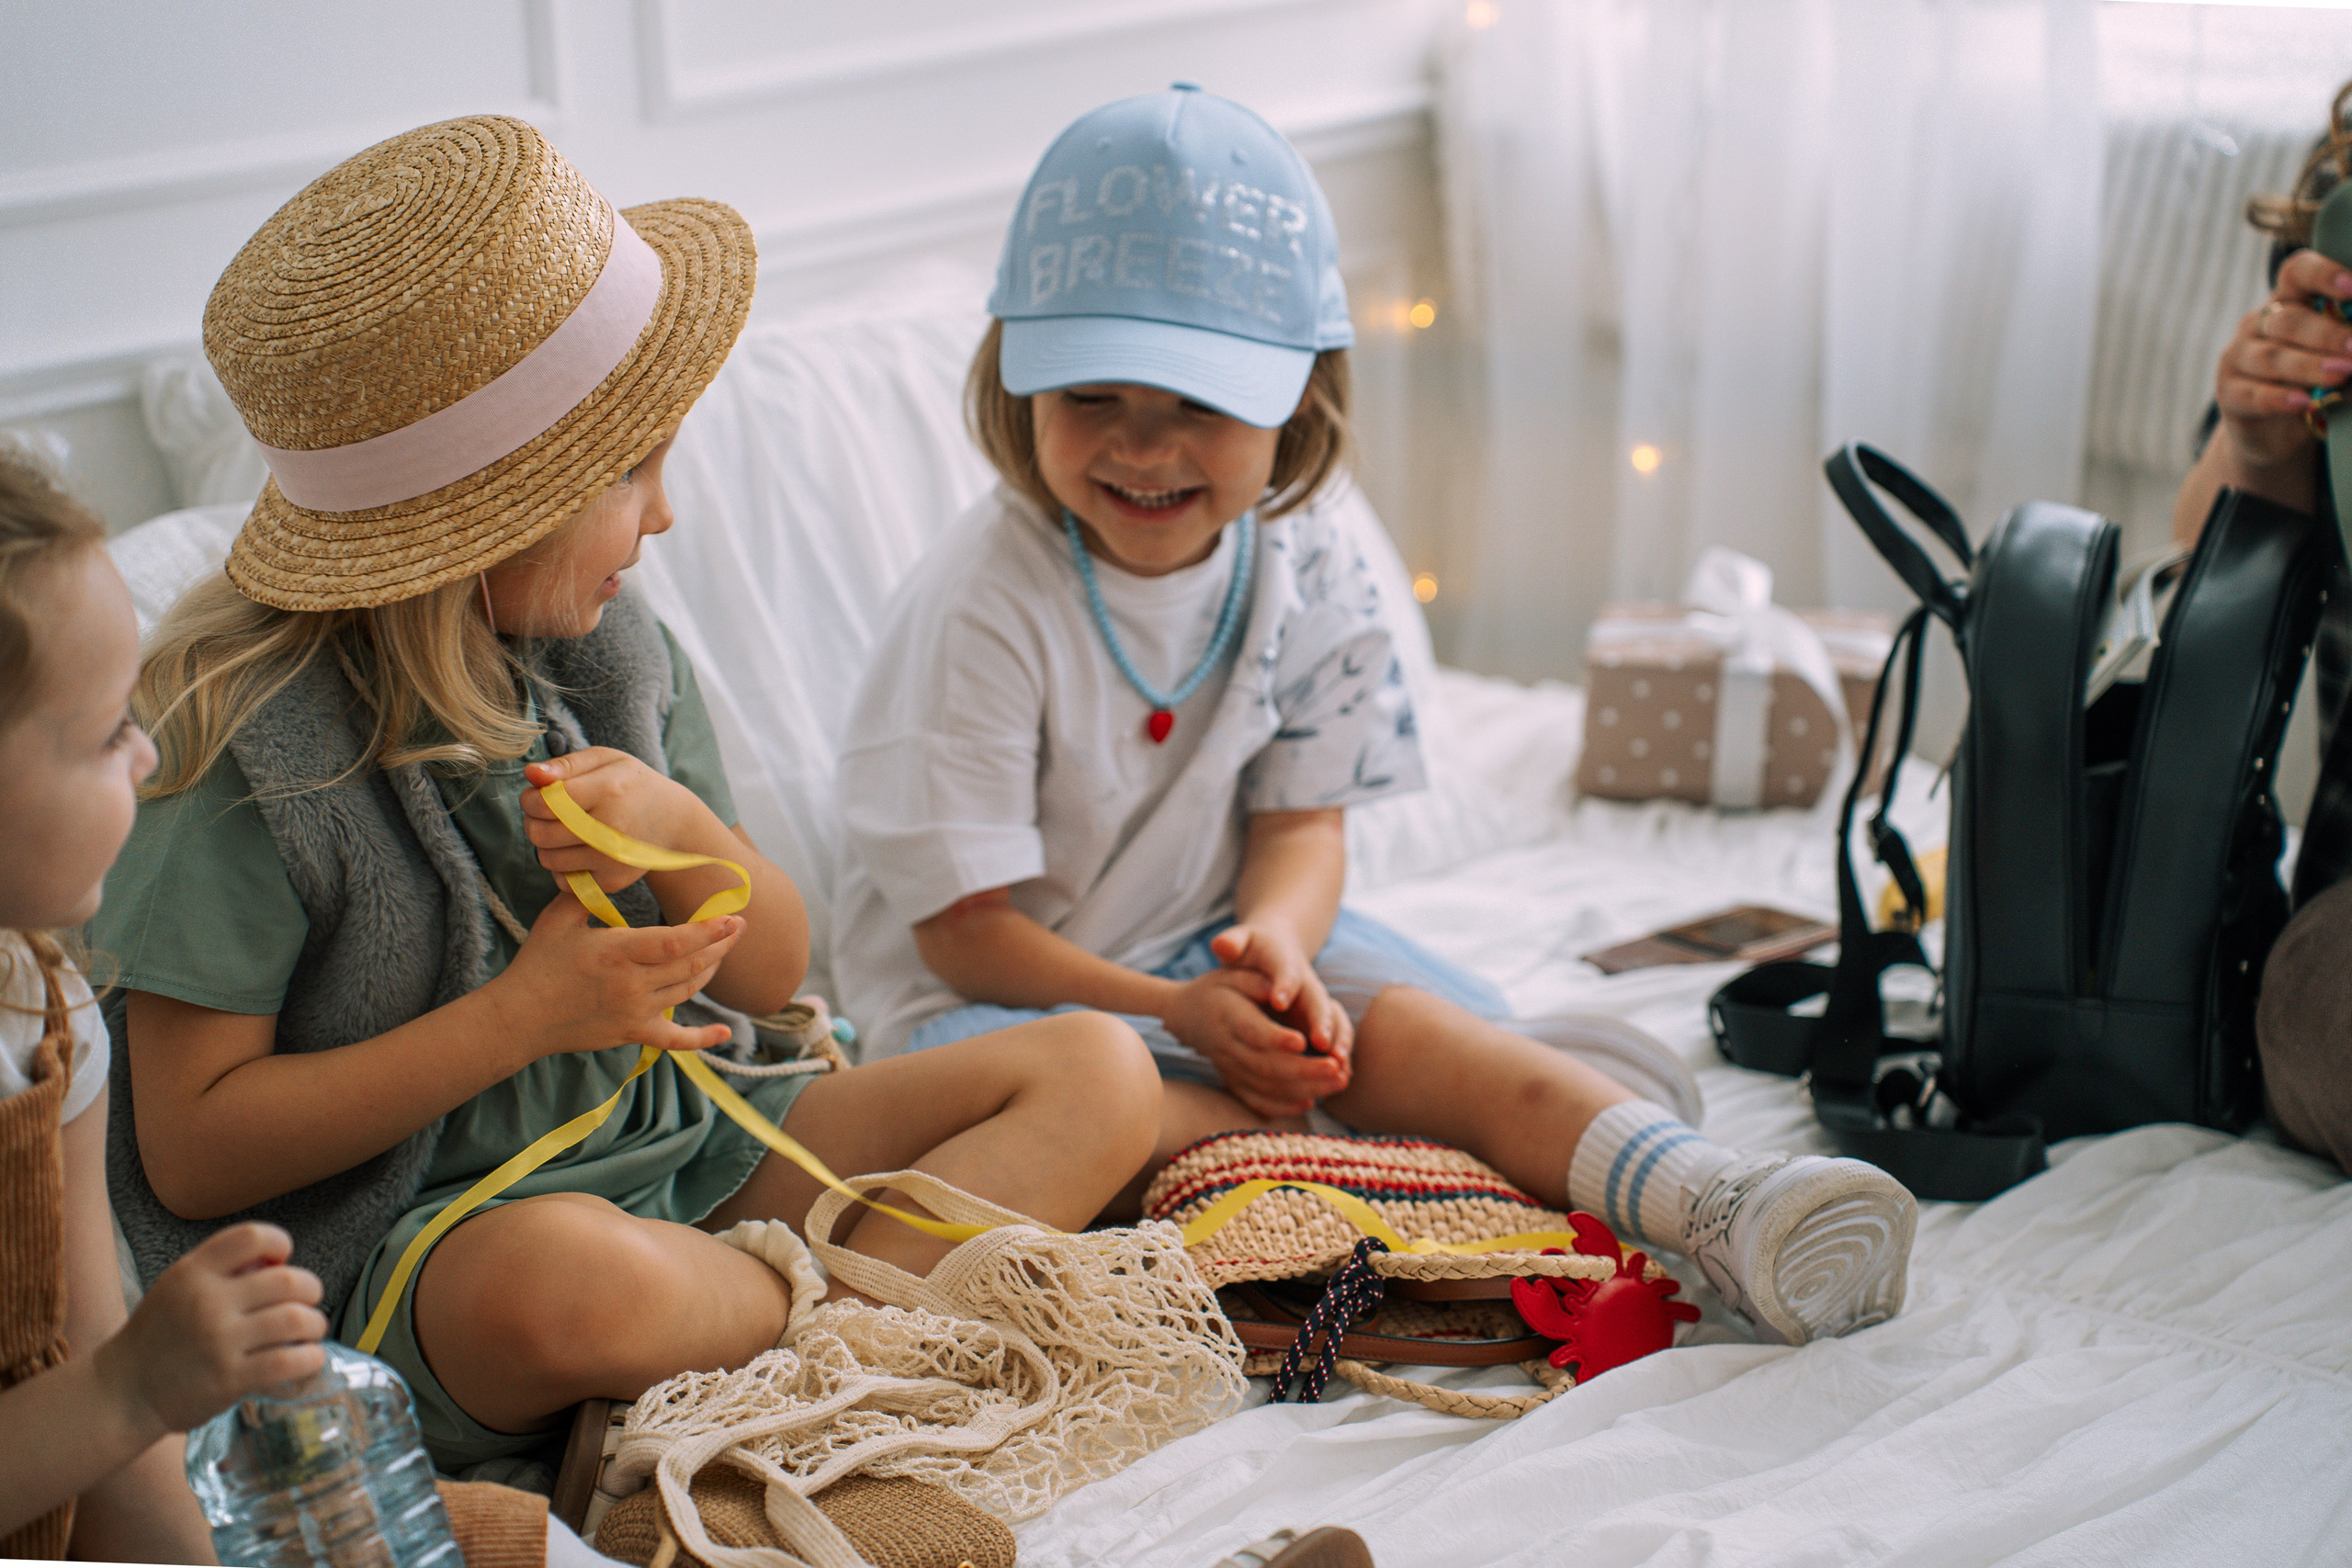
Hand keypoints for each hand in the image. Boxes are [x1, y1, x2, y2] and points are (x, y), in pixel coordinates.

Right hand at [94, 1223, 327, 1435]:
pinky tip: (307, 1357)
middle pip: (288, 1281)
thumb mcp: (179, 1287)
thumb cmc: (160, 1335)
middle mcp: (207, 1302)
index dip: (278, 1242)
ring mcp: (219, 1342)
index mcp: (193, 1273)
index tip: (282, 1259)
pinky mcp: (230, 1379)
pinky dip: (310, 1357)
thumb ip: (224, 1270)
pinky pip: (290, 1361)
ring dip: (315, 1324)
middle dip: (311, 1289)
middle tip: (308, 1300)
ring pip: (296, 1320)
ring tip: (311, 1330)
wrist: (123, 1392)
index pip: (251, 1237)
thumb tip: (280, 1261)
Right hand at [489, 887, 743, 1057]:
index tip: (732, 918)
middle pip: (691, 964)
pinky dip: (701, 1039)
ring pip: (687, 990)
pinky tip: (724, 1033)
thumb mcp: (559, 918)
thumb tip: (607, 866)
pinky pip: (674, 1040)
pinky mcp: (632, 1033)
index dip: (708, 931)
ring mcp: (635, 1012)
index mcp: (618, 952)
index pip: (675, 942)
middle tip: (740, 927)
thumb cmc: (539, 963)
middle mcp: (633, 984)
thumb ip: (587, 892)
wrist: (520, 1017)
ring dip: (710, 970)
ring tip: (724, 951)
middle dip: (721, 945)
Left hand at [521, 747, 710, 893]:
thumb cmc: (630, 784)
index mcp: (608, 790)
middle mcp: (612, 828)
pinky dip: (562, 868)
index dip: (530, 799)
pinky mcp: (613, 881)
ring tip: (562, 831)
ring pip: (547, 860)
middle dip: (532, 822)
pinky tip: (577, 851)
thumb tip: (530, 773)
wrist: (672, 819)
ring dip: (546, 845)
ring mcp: (613, 858)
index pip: (544, 803)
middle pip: (540, 834)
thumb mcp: (605, 760)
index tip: (538, 795)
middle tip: (547, 814)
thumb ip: (565, 764)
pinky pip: (564, 882)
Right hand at [1162, 967, 1347, 1118]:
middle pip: (1266, 1065)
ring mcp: (1229, 1068)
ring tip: (1338, 1082)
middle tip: (1336, 1068)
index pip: (1253, 1032)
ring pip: (1266, 1087)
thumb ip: (1256, 981)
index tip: (1304, 1041)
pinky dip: (1282, 1106)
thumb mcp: (1233, 973)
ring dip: (1304, 1088)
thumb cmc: (1218, 988)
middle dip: (1305, 1070)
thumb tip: (1277, 991)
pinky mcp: (1233, 1081)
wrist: (1186, 1014)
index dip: (1277, 1039)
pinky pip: (1256, 1100)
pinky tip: (1309, 1103)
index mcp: (1227, 1015)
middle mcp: (1227, 1047)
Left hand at [1210, 923, 1354, 1064]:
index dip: (1284, 984)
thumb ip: (1232, 943)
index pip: (1286, 970)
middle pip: (1318, 1001)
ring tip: (1339, 1066)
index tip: (1278, 1001)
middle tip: (1321, 1042)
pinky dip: (1339, 1057)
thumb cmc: (1254, 949)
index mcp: (1285, 960)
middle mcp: (1307, 983)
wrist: (1276, 952)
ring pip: (1334, 1022)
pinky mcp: (1321, 1022)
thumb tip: (1221, 944)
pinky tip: (1340, 1079)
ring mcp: (1317, 1004)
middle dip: (1321, 1021)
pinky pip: (1336, 1039)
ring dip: (1338, 1043)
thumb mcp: (1242, 941)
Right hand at [2214, 249, 2351, 473]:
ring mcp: (2238, 357)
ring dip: (2309, 366)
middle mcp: (2258, 323)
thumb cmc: (2315, 383)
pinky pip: (2252, 394)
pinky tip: (2304, 402)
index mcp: (2288, 302)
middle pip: (2288, 321)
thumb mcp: (2336, 358)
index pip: (2297, 273)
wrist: (2275, 433)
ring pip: (2271, 357)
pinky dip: (2280, 398)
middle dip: (2327, 334)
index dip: (2323, 274)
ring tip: (2342, 374)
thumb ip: (2347, 350)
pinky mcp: (2228, 393)